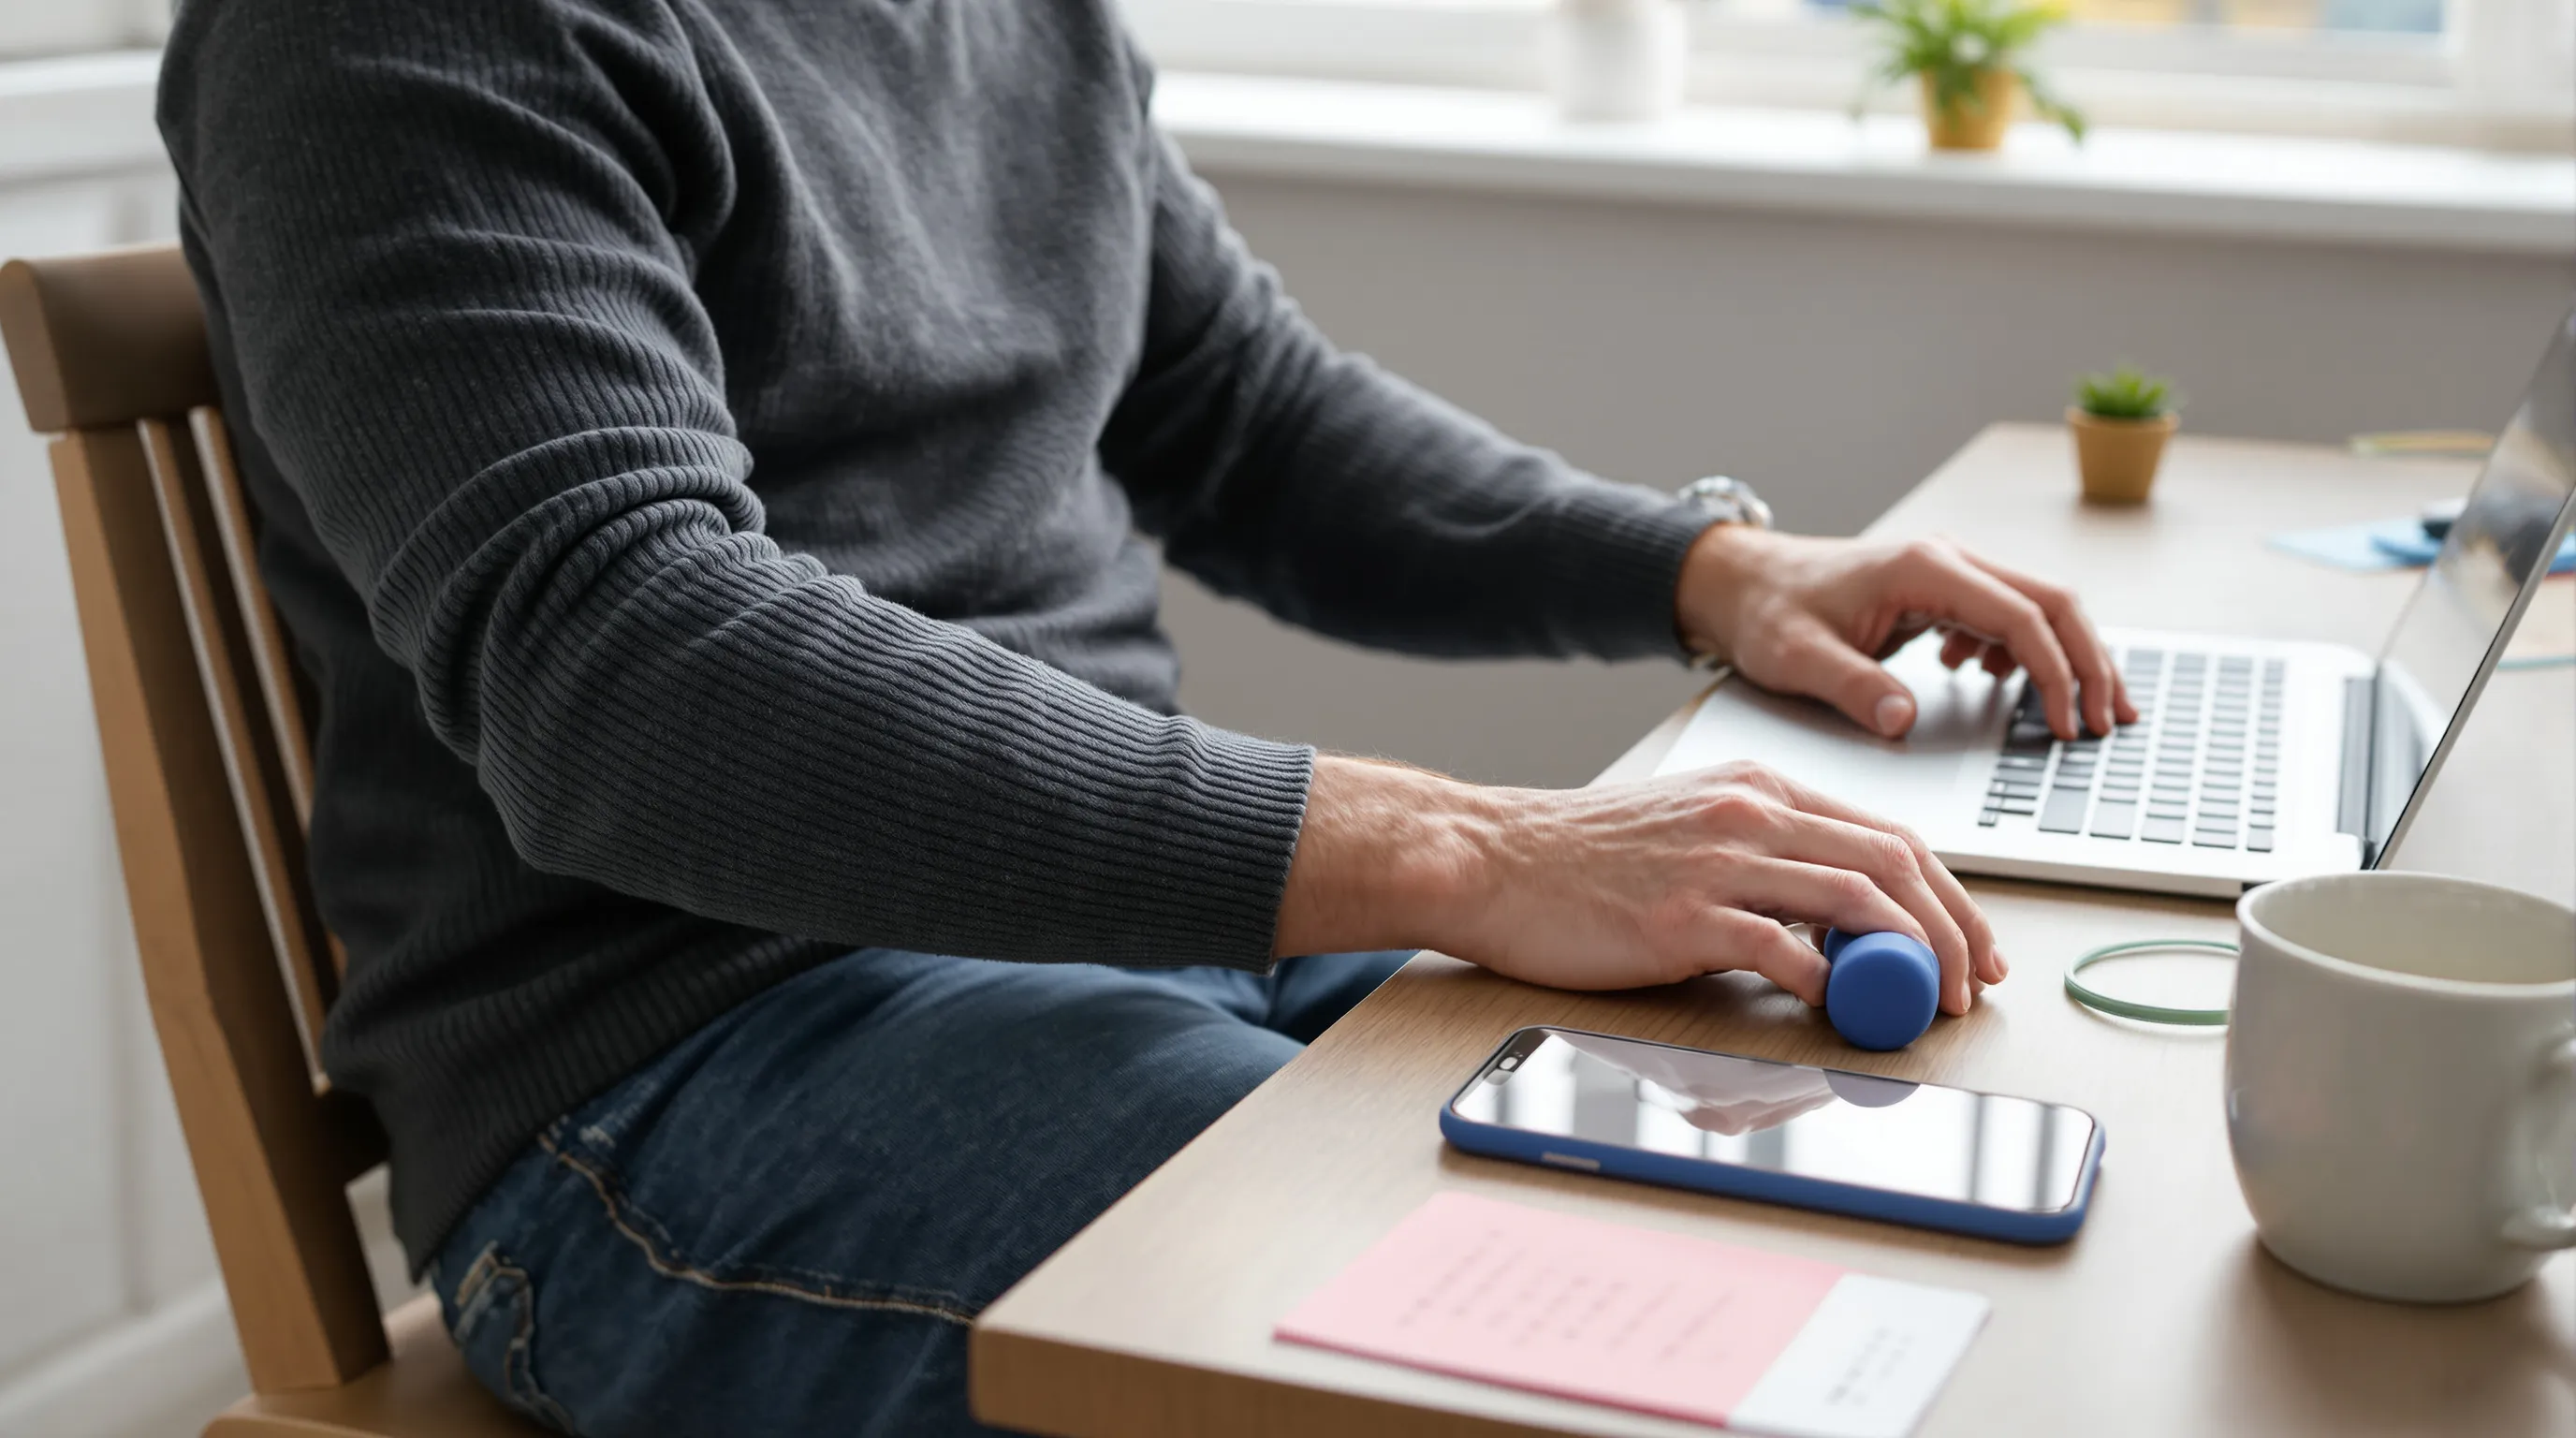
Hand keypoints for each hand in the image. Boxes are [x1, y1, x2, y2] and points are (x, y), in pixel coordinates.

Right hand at [1275, 756, 2003, 1013]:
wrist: (1488, 858)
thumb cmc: (1575, 859)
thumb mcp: (1688, 834)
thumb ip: (1760, 864)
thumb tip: (1826, 929)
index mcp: (1758, 791)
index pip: (1886, 835)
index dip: (1946, 895)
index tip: (1969, 945)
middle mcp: (1751, 813)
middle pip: (1893, 863)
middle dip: (1953, 930)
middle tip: (1971, 985)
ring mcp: (1720, 860)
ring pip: (1858, 897)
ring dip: (1910, 958)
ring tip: (1925, 1003)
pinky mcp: (1685, 916)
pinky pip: (1783, 950)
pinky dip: (1828, 982)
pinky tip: (1840, 1008)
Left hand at [1676, 527, 2135, 741]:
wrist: (1744, 582)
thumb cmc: (1768, 613)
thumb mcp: (1797, 656)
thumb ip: (1852, 687)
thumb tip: (1903, 721)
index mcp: (1924, 568)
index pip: (2021, 615)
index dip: (2056, 673)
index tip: (2066, 727)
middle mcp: (1948, 560)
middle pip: (2052, 604)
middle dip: (2090, 663)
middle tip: (2109, 722)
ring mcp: (1949, 573)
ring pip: (2038, 608)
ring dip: (2067, 658)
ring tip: (2078, 714)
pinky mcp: (1942, 593)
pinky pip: (2006, 617)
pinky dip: (2023, 653)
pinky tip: (1997, 684)